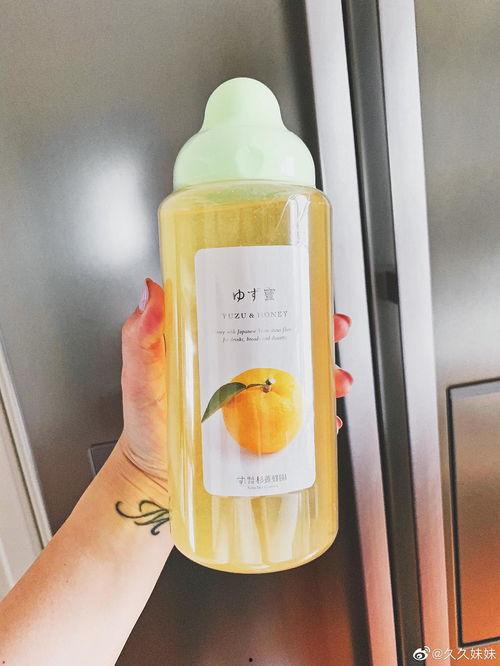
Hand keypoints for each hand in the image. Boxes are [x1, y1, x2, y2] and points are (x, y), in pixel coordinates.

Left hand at [117, 279, 352, 483]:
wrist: (153, 475)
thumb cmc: (145, 421)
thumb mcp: (140, 373)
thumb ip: (140, 335)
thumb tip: (152, 291)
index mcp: (217, 345)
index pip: (255, 313)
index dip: (283, 298)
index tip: (305, 288)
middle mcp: (241, 369)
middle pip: (289, 342)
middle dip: (320, 333)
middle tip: (333, 329)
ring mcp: (256, 402)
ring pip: (302, 380)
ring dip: (328, 376)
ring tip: (336, 380)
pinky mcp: (264, 433)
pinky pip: (300, 423)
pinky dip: (319, 421)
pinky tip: (325, 422)